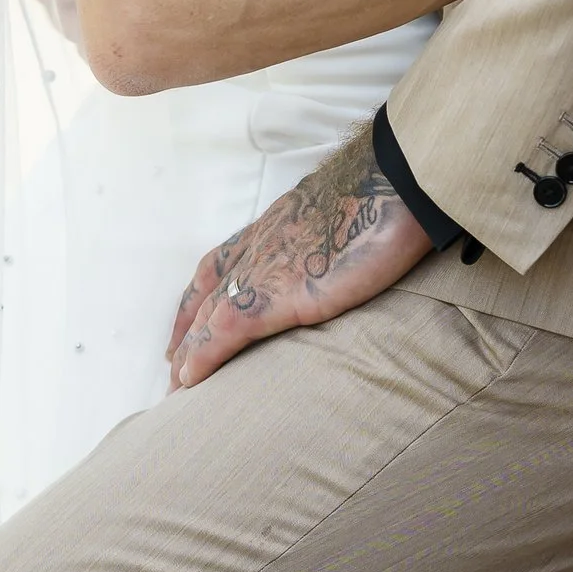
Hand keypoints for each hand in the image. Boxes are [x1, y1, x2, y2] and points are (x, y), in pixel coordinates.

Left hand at [167, 122, 431, 389]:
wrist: (397, 183)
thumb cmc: (388, 191)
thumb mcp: (348, 209)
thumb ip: (332, 230)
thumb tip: (347, 245)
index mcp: (275, 225)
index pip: (222, 263)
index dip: (202, 294)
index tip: (189, 321)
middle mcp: (259, 246)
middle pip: (207, 294)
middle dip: (188, 332)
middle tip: (175, 366)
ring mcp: (265, 268)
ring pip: (208, 316)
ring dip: (188, 353)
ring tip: (178, 388)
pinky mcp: (278, 295)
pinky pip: (225, 331)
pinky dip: (204, 356)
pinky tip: (191, 381)